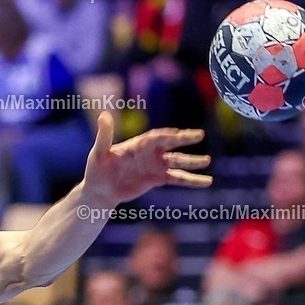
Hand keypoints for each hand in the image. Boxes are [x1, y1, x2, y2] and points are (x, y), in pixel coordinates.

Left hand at [82, 111, 211, 206]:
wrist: (100, 190)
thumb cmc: (97, 169)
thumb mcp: (98, 152)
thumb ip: (104, 135)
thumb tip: (103, 114)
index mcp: (138, 144)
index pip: (155, 137)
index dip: (165, 136)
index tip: (176, 134)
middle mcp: (151, 152)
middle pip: (171, 144)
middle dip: (185, 140)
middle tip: (200, 135)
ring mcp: (156, 165)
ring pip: (178, 162)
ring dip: (192, 162)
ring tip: (207, 160)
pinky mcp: (159, 179)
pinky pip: (178, 179)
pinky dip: (191, 180)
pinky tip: (206, 181)